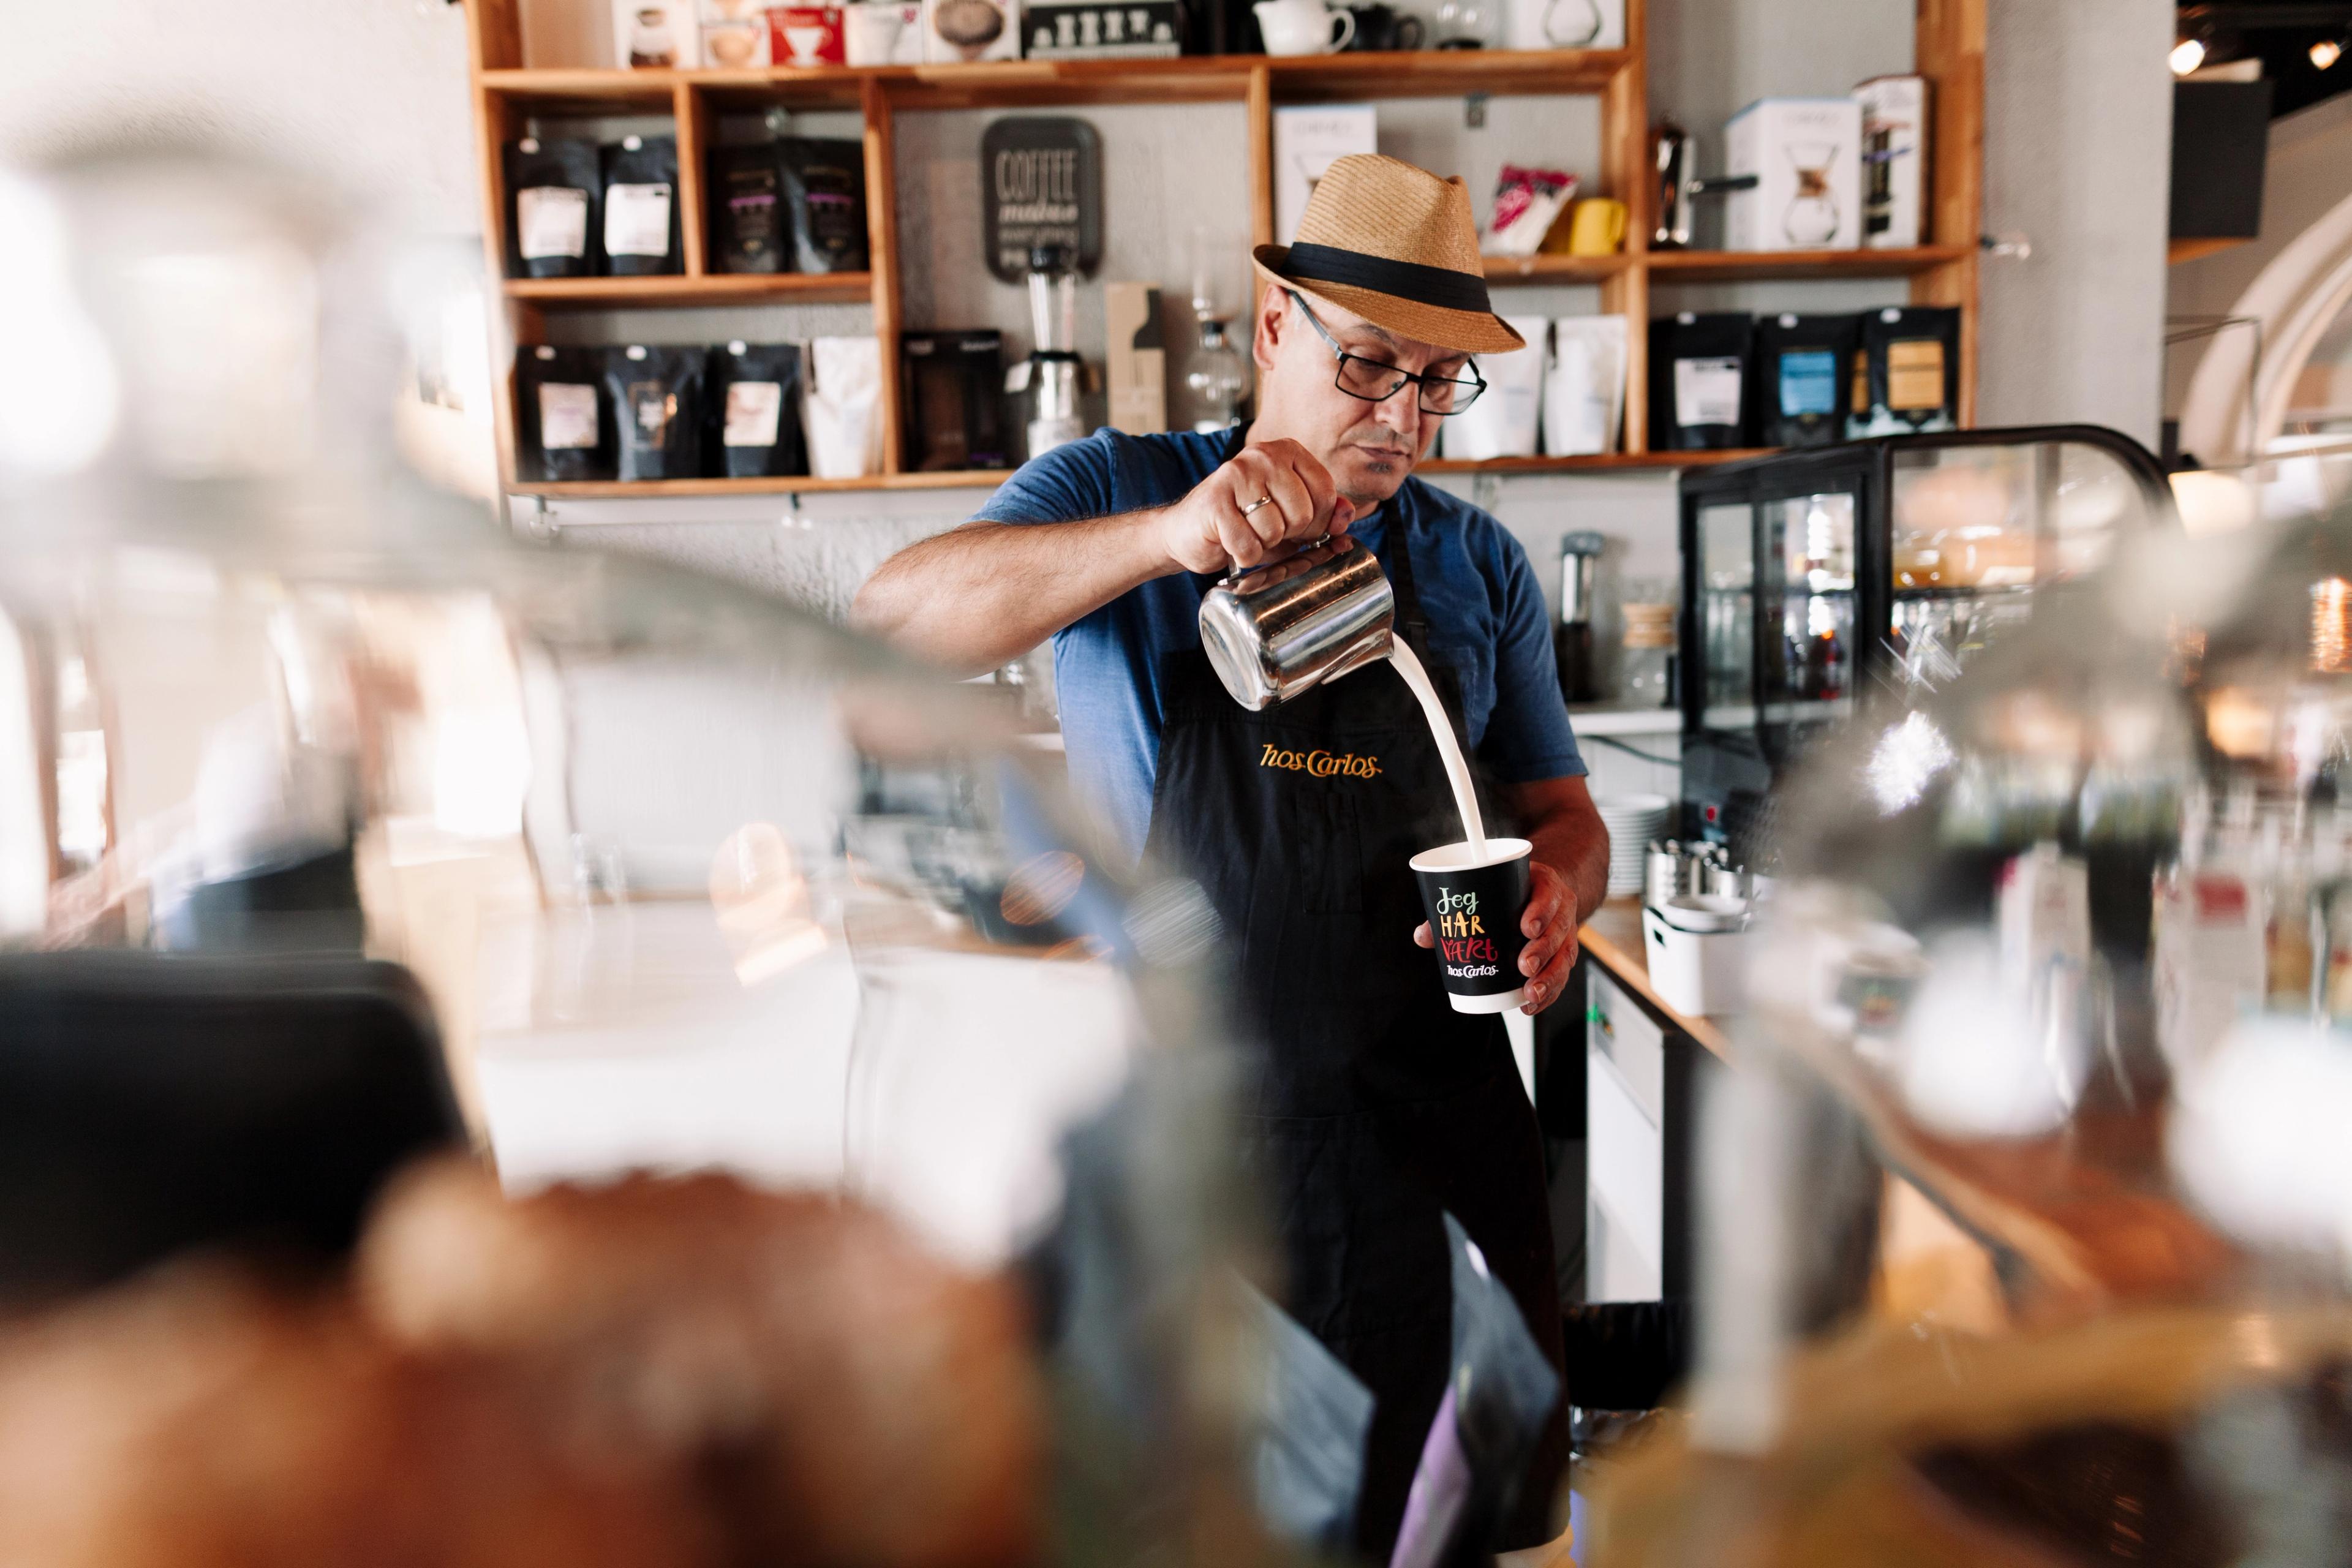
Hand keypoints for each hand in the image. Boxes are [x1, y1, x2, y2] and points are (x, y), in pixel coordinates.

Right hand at [1157, 437, 1354, 575]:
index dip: (1318, 523)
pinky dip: (1243, 556)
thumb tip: (1346, 515)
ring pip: (1276, 531)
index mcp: (1286, 451)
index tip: (1297, 527)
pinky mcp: (1214, 503)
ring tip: (1246, 533)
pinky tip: (1231, 543)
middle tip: (1265, 531)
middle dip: (1288, 535)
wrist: (1187, 531)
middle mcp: (1262, 455)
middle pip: (1303, 513)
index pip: (1326, 492)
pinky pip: (1249, 545)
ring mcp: (1235, 475)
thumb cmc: (1244, 522)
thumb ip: (1324, 512)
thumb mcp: (1290, 514)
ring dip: (1263, 546)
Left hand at [1412, 861, 1580, 1015]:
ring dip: (1549, 977)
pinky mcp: (1564, 954)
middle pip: (1558, 930)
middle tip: (1524, 966)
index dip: (1541, 911)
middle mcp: (1560, 910)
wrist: (1545, 892)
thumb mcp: (1492, 890)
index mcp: (1544, 885)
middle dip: (1542, 950)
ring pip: (1564, 956)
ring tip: (1529, 993)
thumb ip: (1457, 912)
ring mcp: (1565, 933)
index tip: (1526, 927)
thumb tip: (1422, 936)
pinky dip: (1549, 993)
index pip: (1549, 895)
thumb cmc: (1513, 892)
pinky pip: (1562, 975)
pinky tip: (1530, 1005)